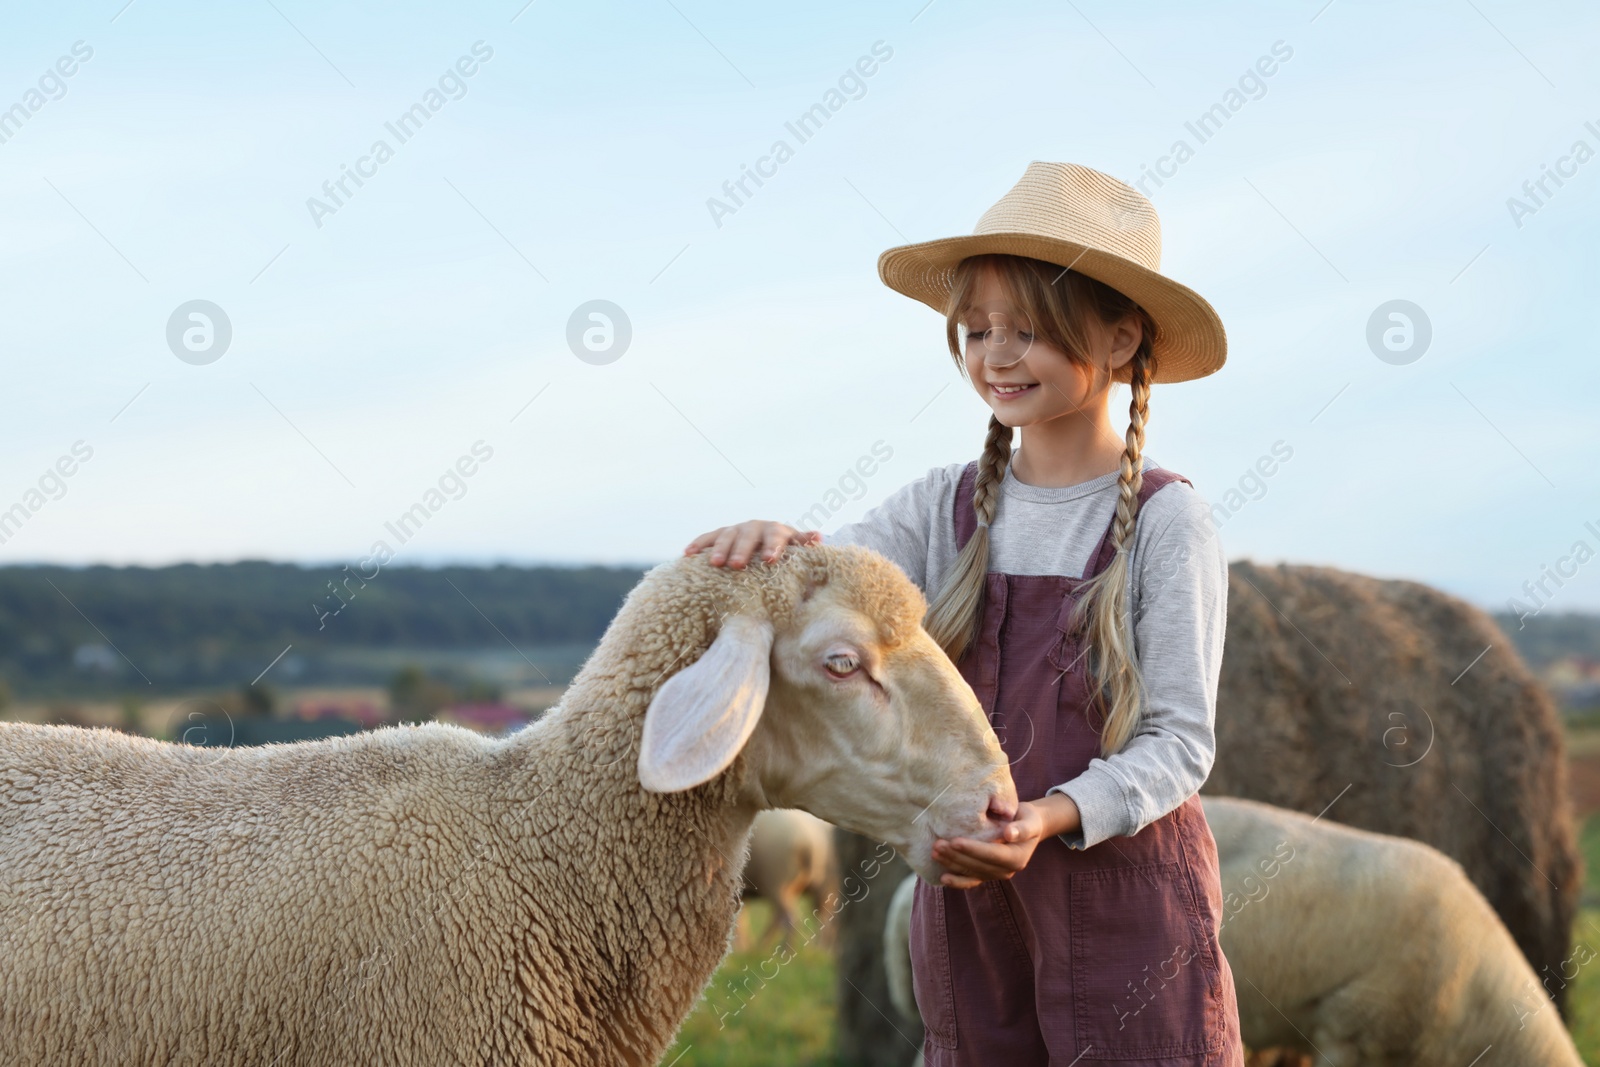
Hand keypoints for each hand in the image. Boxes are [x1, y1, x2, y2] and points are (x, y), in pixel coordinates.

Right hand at [683, 521, 821, 567]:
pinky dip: (698, 544)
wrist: (768, 541)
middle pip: (748, 536)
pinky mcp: (721, 534)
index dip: (773, 547)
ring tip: (714, 563)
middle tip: (736, 565)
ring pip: (727, 535)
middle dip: (742, 549)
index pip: (776, 536)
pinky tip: (687, 555)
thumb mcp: (797, 550)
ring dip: (720, 548)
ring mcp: (737, 529)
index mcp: (776, 530)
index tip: (769, 560)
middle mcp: (755, 526)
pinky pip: (708, 538)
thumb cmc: (786, 552)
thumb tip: (818, 537)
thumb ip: (804, 545)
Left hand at [932, 794, 1079, 888]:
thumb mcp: (1030, 820)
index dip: (973, 849)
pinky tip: (942, 877)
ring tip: (935, 853)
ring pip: (971, 872)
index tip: (955, 841)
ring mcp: (995, 874)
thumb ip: (1023, 828)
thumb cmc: (1027, 819)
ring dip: (952, 864)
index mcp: (1017, 858)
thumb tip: (1009, 834)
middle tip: (938, 845)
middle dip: (956, 856)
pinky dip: (957, 881)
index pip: (992, 854)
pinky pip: (971, 880)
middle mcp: (1007, 871)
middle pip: (978, 865)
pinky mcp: (987, 875)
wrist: (1026, 827)